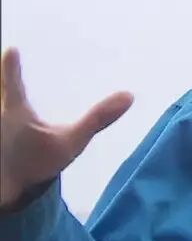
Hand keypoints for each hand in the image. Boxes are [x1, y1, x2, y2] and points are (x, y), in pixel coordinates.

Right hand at [0, 48, 132, 208]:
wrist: (16, 191)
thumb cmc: (42, 158)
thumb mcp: (71, 141)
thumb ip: (97, 119)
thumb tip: (131, 95)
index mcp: (16, 114)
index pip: (14, 89)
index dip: (11, 72)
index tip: (12, 49)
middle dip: (0, 86)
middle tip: (6, 57)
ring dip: (1, 138)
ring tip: (6, 144)